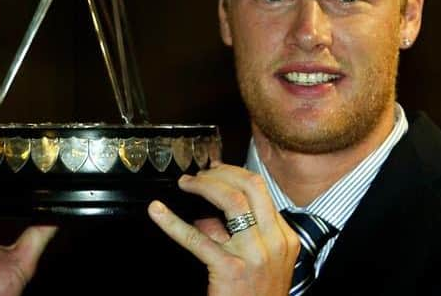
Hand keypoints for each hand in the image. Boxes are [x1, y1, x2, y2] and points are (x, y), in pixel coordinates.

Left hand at [148, 161, 298, 295]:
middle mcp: (274, 242)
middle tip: (198, 175)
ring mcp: (254, 255)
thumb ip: (237, 237)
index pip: (260, 190)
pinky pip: (197, 238)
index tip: (215, 170)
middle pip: (250, 187)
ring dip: (204, 186)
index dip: (233, 174)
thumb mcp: (259, 263)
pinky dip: (172, 222)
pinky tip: (158, 212)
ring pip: (231, 200)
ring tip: (186, 184)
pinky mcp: (230, 270)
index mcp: (283, 238)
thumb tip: (207, 219)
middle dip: (221, 173)